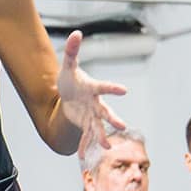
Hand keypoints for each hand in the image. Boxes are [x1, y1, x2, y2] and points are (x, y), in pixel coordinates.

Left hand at [56, 30, 128, 157]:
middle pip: (105, 112)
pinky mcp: (84, 125)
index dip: (113, 88)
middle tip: (121, 126)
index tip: (123, 90)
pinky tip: (81, 157)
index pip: (104, 87)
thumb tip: (76, 33)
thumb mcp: (67, 65)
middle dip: (113, 119)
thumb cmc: (71, 79)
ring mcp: (91, 116)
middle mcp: (95, 103)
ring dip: (102, 137)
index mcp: (93, 88)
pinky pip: (85, 137)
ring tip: (107, 148)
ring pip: (98, 128)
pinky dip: (84, 146)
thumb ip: (71, 50)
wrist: (68, 95)